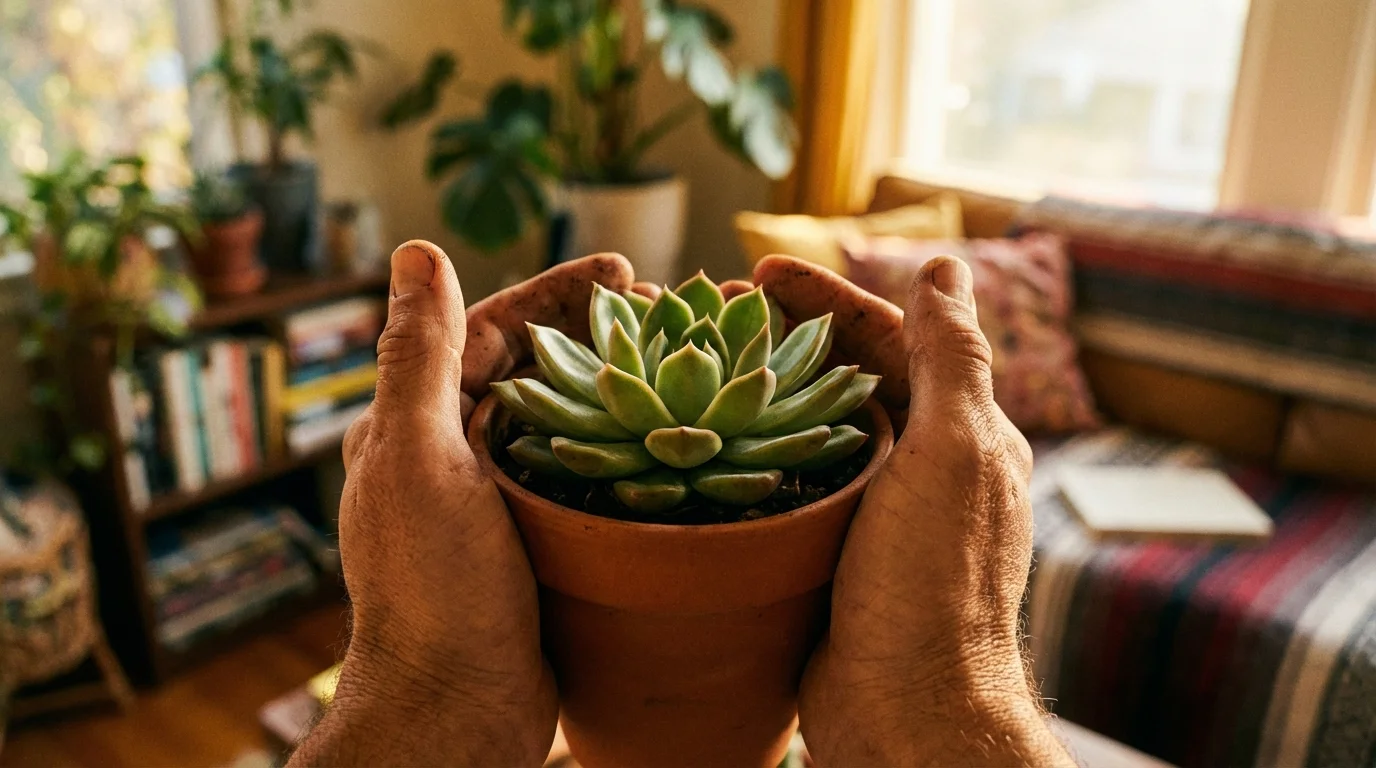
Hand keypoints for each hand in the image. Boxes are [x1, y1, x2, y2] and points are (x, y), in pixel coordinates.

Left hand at [293, 242, 627, 765]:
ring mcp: (496, 502)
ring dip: (615, 385)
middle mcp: (451, 455)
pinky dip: (623, 447)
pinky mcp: (535, 544)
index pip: (487, 328)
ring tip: (681, 364)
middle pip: (532, 367)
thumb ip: (418, 355)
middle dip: (596, 330)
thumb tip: (413, 250)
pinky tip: (670, 441)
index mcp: (414, 424)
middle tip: (670, 312)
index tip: (623, 269)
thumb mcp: (420, 457)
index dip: (553, 291)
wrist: (458, 707)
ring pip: (563, 420)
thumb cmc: (433, 585)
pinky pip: (584, 475)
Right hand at [757, 256, 1070, 765]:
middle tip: (712, 312)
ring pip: (816, 429)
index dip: (830, 298)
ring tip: (698, 366)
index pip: (895, 339)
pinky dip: (754, 454)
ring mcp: (879, 515)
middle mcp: (925, 468)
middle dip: (788, 335)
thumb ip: (953, 358)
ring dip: (765, 391)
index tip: (757, 273)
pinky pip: (793, 486)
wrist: (906, 712)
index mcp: (964, 435)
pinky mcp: (836, 556)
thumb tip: (948, 266)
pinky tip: (708, 443)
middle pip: (851, 376)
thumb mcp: (953, 455)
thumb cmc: (933, 585)